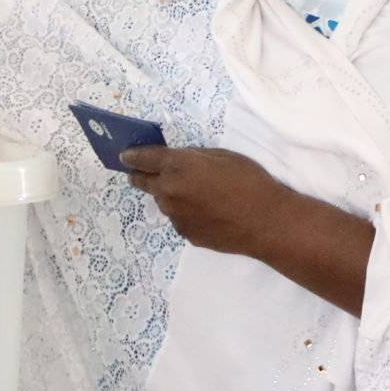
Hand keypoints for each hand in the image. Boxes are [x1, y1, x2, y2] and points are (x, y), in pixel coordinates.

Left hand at [125, 146, 376, 314]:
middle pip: (143, 182)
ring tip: (195, 195)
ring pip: (164, 202)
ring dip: (169, 196)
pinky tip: (208, 213)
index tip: (123, 157)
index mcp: (177, 167)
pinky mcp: (186, 234)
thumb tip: (178, 161)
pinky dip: (186, 213)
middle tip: (139, 173)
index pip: (143, 159)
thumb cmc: (250, 181)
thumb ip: (193, 158)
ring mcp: (175, 216)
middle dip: (139, 176)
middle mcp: (168, 192)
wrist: (266, 222)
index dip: (132, 156)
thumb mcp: (222, 156)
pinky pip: (180, 219)